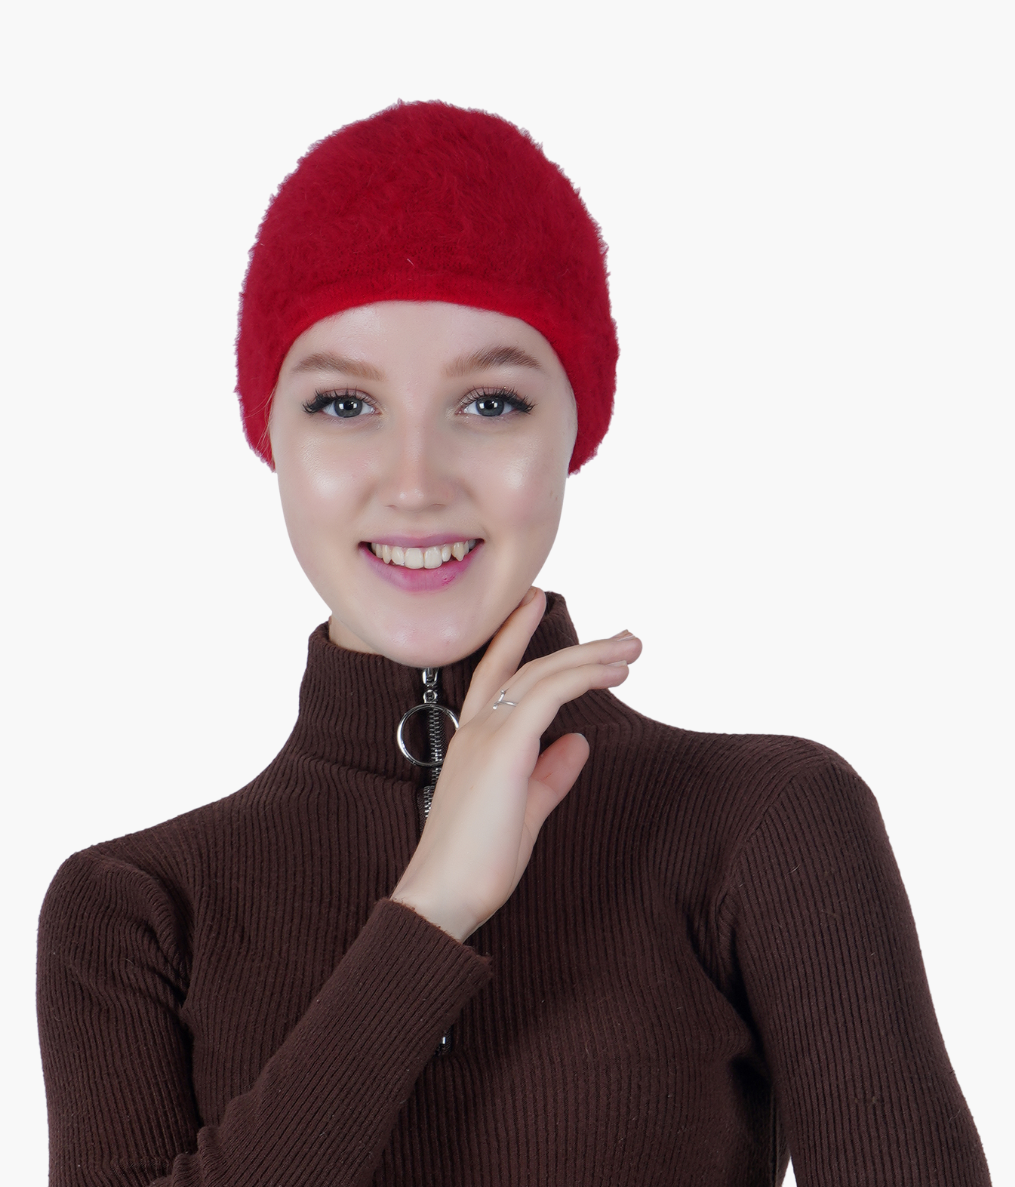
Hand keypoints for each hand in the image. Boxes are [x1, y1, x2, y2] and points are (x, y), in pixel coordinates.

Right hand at [390, 588, 640, 941]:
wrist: (442, 896)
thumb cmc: (475, 865)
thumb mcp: (524, 812)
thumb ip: (550, 776)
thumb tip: (579, 744)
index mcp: (476, 742)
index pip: (498, 674)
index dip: (516, 636)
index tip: (537, 602)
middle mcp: (476, 730)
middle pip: (529, 669)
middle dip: (578, 648)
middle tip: (624, 637)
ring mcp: (486, 736)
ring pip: (542, 675)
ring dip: (590, 657)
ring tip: (631, 648)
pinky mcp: (503, 749)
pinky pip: (548, 697)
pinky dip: (581, 677)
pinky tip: (612, 674)